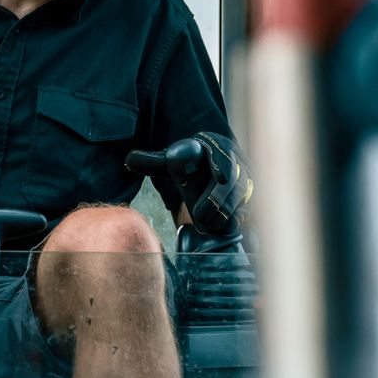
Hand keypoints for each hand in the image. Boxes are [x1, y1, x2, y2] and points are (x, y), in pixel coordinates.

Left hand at [125, 131, 252, 236]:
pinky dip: (234, 220)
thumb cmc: (189, 163)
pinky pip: (245, 210)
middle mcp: (237, 163)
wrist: (209, 169)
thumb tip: (129, 159)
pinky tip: (220, 229)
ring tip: (207, 226)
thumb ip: (152, 161)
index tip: (220, 179)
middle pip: (235, 183)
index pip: (226, 156)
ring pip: (241, 199)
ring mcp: (245, 182)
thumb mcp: (170, 160)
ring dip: (225, 214)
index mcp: (218, 147)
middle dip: (219, 201)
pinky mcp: (248, 199)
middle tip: (201, 216)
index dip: (224, 167)